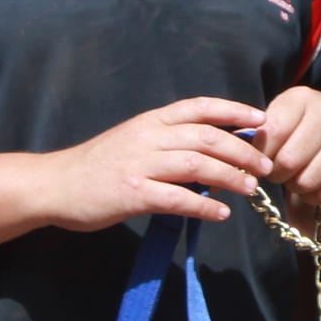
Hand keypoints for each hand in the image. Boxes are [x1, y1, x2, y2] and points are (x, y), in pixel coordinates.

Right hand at [44, 97, 270, 229]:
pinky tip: (221, 213)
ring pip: (197, 165)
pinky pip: (177, 199)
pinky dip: (204, 206)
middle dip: (242, 150)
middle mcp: (149, 137)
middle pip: (208, 137)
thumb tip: (216, 151)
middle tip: (265, 164)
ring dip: (230, 176)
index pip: (200, 107)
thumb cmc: (100, 164)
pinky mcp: (132, 194)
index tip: (261, 119)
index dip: (234, 110)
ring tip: (251, 188)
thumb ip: (170, 141)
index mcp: (152, 121)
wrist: (55, 185)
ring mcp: (140, 165)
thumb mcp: (136, 139)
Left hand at [249, 86, 320, 210]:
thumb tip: (224, 169)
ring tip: (300, 174)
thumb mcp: (282, 118)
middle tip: (282, 170)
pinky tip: (316, 183)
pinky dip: (315, 196)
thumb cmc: (305, 126)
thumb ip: (257, 138)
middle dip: (278, 174)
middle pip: (288, 162)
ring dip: (297, 186)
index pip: (271, 134)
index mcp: (301, 99)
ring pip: (306, 182)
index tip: (262, 158)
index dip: (260, 155)